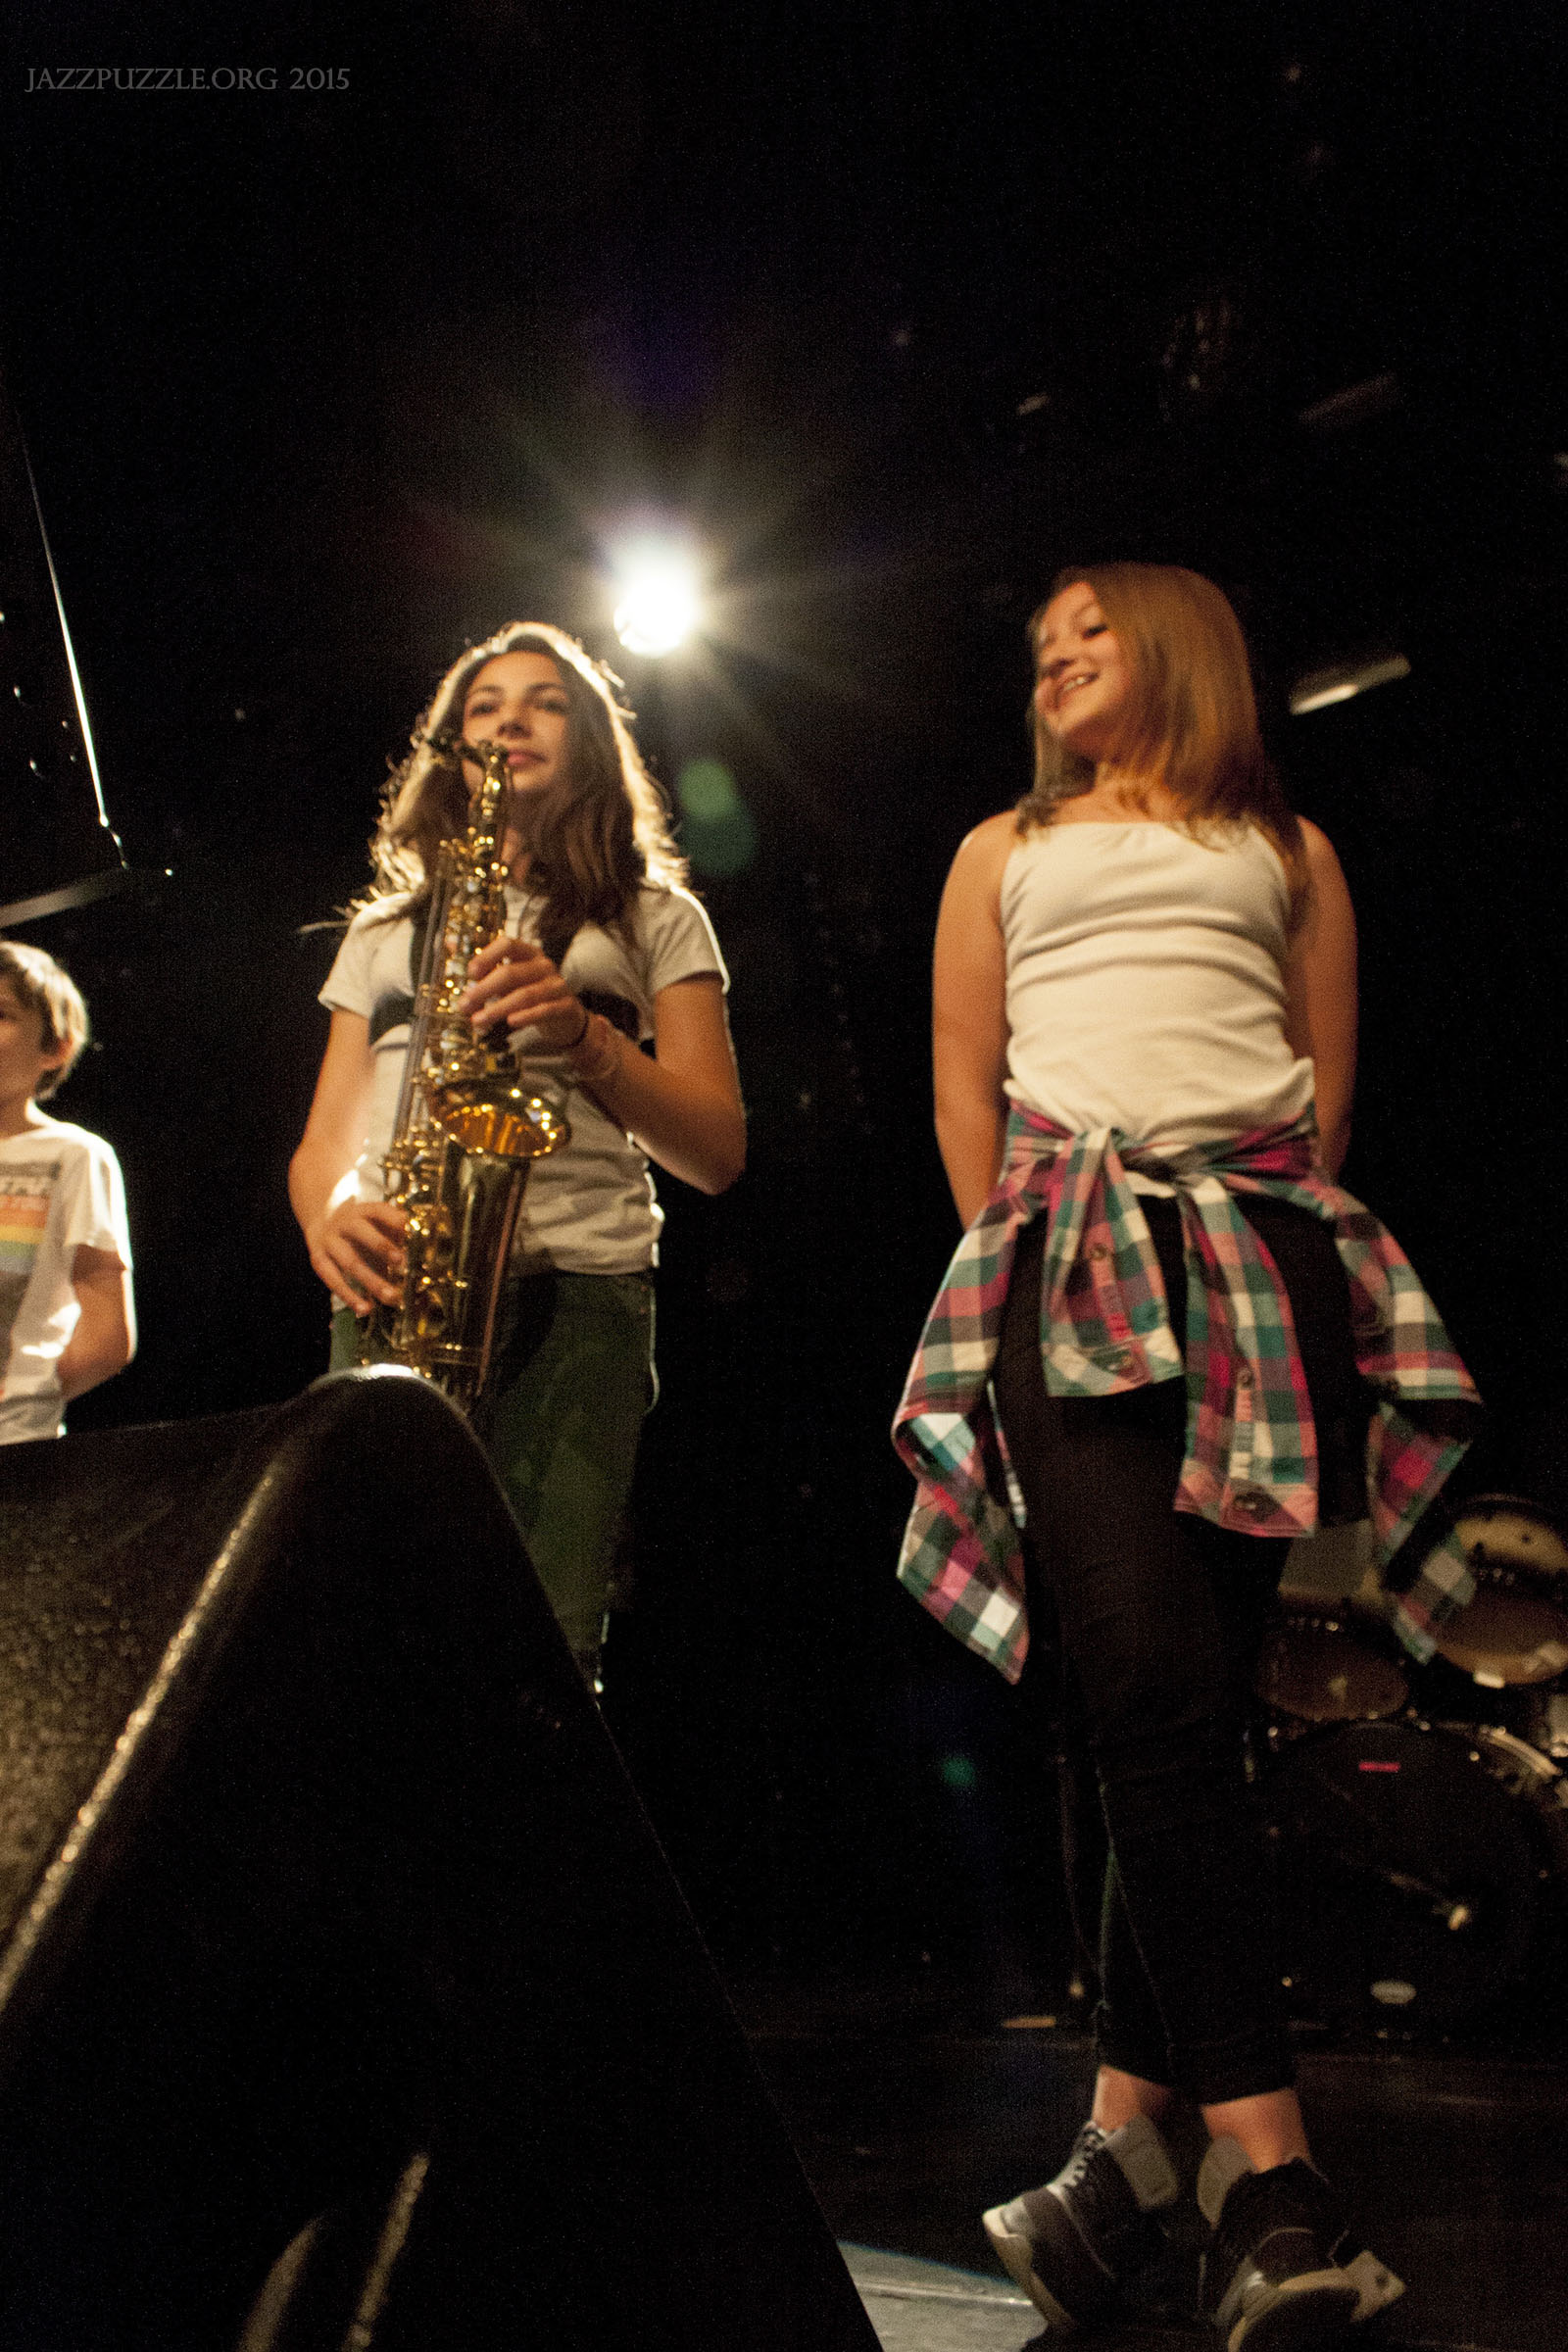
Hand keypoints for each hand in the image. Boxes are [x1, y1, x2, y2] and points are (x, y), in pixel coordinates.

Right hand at [306, 1196, 407, 1314]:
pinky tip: (365, 1308)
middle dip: (381, 1246)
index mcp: (364, 1211)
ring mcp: (330, 1241)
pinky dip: (349, 1295)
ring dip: (371, 1280)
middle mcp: (345, 1223)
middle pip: (362, 1232)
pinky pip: (332, 1279)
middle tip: (402, 1262)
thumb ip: (397, 1232)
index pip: (379, 1210)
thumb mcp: (378, 1221)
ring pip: (350, 1261)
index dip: (392, 1218)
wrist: (323, 1218)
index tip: (406, 1226)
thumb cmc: (364, 1226)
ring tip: (392, 1298)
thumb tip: (424, 1250)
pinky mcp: (319, 1259)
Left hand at [459, 937, 585, 1046]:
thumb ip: (486, 969)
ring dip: (498, 1008)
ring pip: (525, 995)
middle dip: (484, 990)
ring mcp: (556, 985)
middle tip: (464, 1005)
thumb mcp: (511, 979)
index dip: (487, 956)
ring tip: (478, 1020)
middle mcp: (543, 965)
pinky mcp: (565, 1006)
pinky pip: (544, 1010)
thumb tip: (451, 945)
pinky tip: (510, 1023)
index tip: (470, 974)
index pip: (507, 944)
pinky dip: (526, 1017)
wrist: (566, 1018)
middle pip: (511, 973)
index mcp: (528, 953)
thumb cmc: (532, 995)